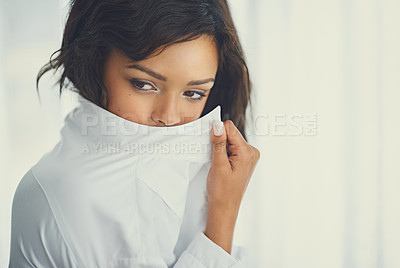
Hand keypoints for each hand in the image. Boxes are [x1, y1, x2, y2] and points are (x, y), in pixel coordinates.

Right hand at [204, 120, 259, 252]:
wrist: (225, 207)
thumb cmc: (222, 191)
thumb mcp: (218, 165)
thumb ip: (218, 144)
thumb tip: (217, 125)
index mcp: (247, 152)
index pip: (230, 128)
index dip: (217, 134)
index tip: (211, 145)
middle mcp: (251, 152)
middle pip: (231, 133)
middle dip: (220, 142)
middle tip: (215, 158)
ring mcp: (249, 156)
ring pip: (230, 140)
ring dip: (221, 148)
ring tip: (219, 163)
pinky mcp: (244, 159)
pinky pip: (232, 147)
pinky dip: (224, 152)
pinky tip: (221, 164)